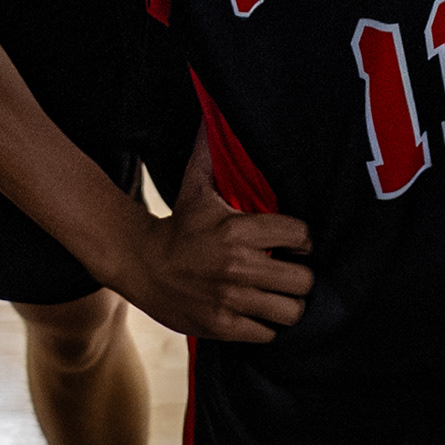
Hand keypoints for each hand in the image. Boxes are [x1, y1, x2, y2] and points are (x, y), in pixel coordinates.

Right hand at [112, 139, 312, 344]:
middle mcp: (237, 266)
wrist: (141, 264)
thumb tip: (214, 110)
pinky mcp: (221, 326)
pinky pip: (266, 334)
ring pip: (290, 311)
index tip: (296, 243)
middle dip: (301, 276)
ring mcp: (230, 300)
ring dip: (288, 305)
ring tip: (279, 296)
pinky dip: (266, 326)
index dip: (303, 240)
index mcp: (237, 229)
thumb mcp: (195, 185)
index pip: (301, 236)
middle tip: (291, 272)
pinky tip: (258, 313)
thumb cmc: (179, 226)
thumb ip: (211, 150)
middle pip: (303, 280)